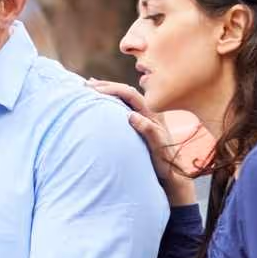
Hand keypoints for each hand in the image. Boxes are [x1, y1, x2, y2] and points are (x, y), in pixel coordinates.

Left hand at [86, 78, 197, 204]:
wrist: (168, 174)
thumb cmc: (146, 155)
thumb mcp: (131, 136)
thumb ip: (121, 122)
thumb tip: (98, 110)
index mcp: (144, 111)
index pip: (124, 91)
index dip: (107, 85)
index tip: (88, 82)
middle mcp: (150, 114)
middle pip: (129, 92)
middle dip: (108, 86)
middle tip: (88, 85)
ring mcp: (156, 126)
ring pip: (139, 104)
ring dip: (119, 95)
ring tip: (100, 93)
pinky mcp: (160, 141)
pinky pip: (151, 129)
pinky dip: (141, 123)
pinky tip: (130, 117)